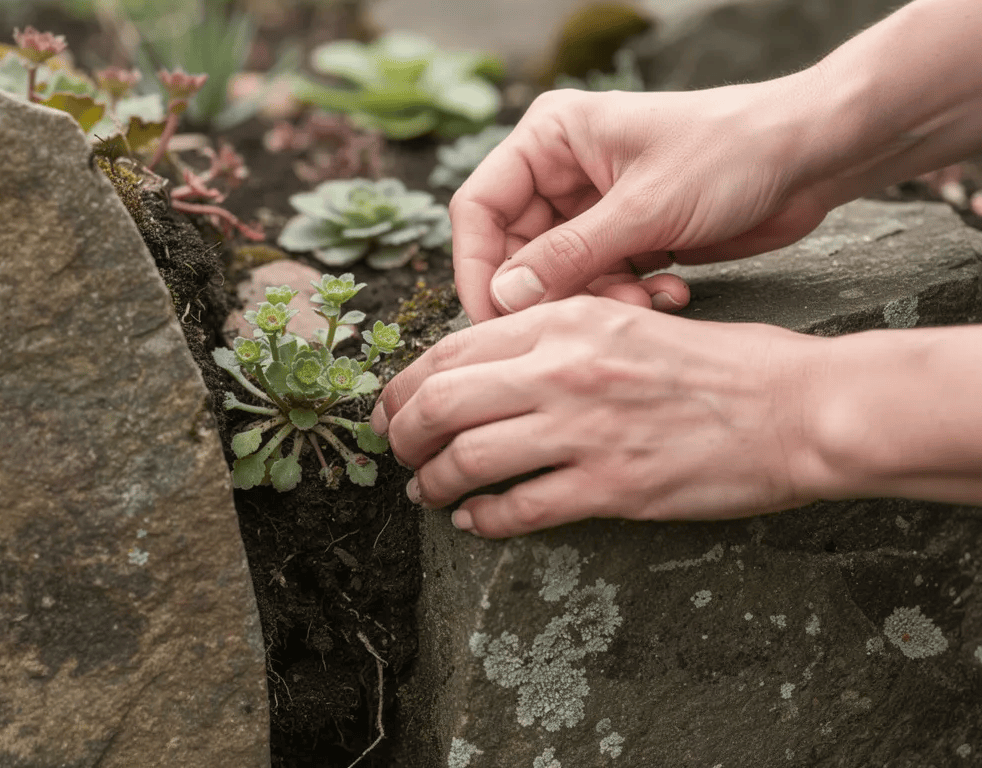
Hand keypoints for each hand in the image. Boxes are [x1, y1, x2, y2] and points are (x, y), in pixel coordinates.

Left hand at [372, 297, 831, 537]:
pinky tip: (475, 522)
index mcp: (566, 320)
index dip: (404, 385)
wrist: (798, 408)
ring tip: (427, 493)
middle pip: (440, 403)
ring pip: (466, 459)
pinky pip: (518, 508)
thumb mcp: (627, 321)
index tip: (392, 408)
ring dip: (432, 482)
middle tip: (395, 454)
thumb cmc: (721, 363)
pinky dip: (483, 520)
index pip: (450, 350)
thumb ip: (554, 338)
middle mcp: (563, 369)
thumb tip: (485, 370)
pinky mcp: (611, 487)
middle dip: (400, 434)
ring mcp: (584, 430)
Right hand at [451, 82, 836, 321]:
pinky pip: (597, 285)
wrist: (811, 158)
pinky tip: (669, 292)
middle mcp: (561, 172)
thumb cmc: (732, 153)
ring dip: (595, 300)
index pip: (479, 207)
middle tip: (580, 320)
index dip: (478, 265)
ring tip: (643, 300)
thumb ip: (569, 256)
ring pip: (557, 277)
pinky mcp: (624, 238)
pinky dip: (625, 299)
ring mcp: (592, 208)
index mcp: (550, 139)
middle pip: (513, 251)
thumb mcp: (645, 208)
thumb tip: (505, 295)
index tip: (496, 316)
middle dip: (549, 291)